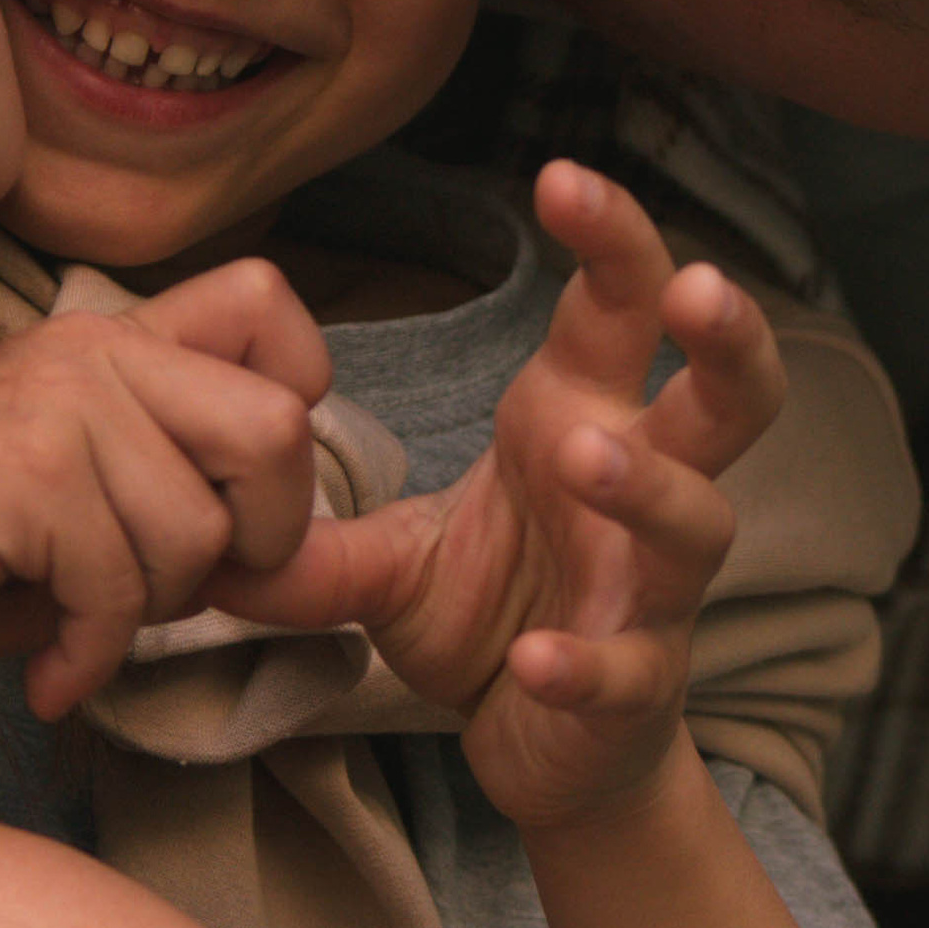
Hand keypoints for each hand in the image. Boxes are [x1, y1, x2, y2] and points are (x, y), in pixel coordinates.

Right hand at [0, 259, 331, 712]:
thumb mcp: (69, 498)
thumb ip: (171, 490)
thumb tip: (286, 551)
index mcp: (108, 340)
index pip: (268, 308)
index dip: (294, 406)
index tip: (240, 496)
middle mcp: (93, 350)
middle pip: (277, 429)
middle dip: (258, 539)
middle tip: (187, 592)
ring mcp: (61, 403)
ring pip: (198, 535)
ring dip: (146, 615)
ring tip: (73, 627)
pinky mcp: (29, 473)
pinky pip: (120, 591)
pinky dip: (89, 658)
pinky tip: (45, 674)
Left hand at [224, 165, 782, 827]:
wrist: (550, 752)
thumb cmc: (499, 618)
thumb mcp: (386, 562)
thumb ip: (307, 532)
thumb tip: (200, 500)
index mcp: (583, 423)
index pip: (623, 309)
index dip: (613, 237)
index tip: (559, 175)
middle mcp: (640, 492)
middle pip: (728, 395)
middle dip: (725, 335)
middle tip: (697, 285)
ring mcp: (651, 590)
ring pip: (698, 520)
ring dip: (649, 486)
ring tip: (586, 455)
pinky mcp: (638, 684)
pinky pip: (626, 666)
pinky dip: (583, 661)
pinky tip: (535, 659)